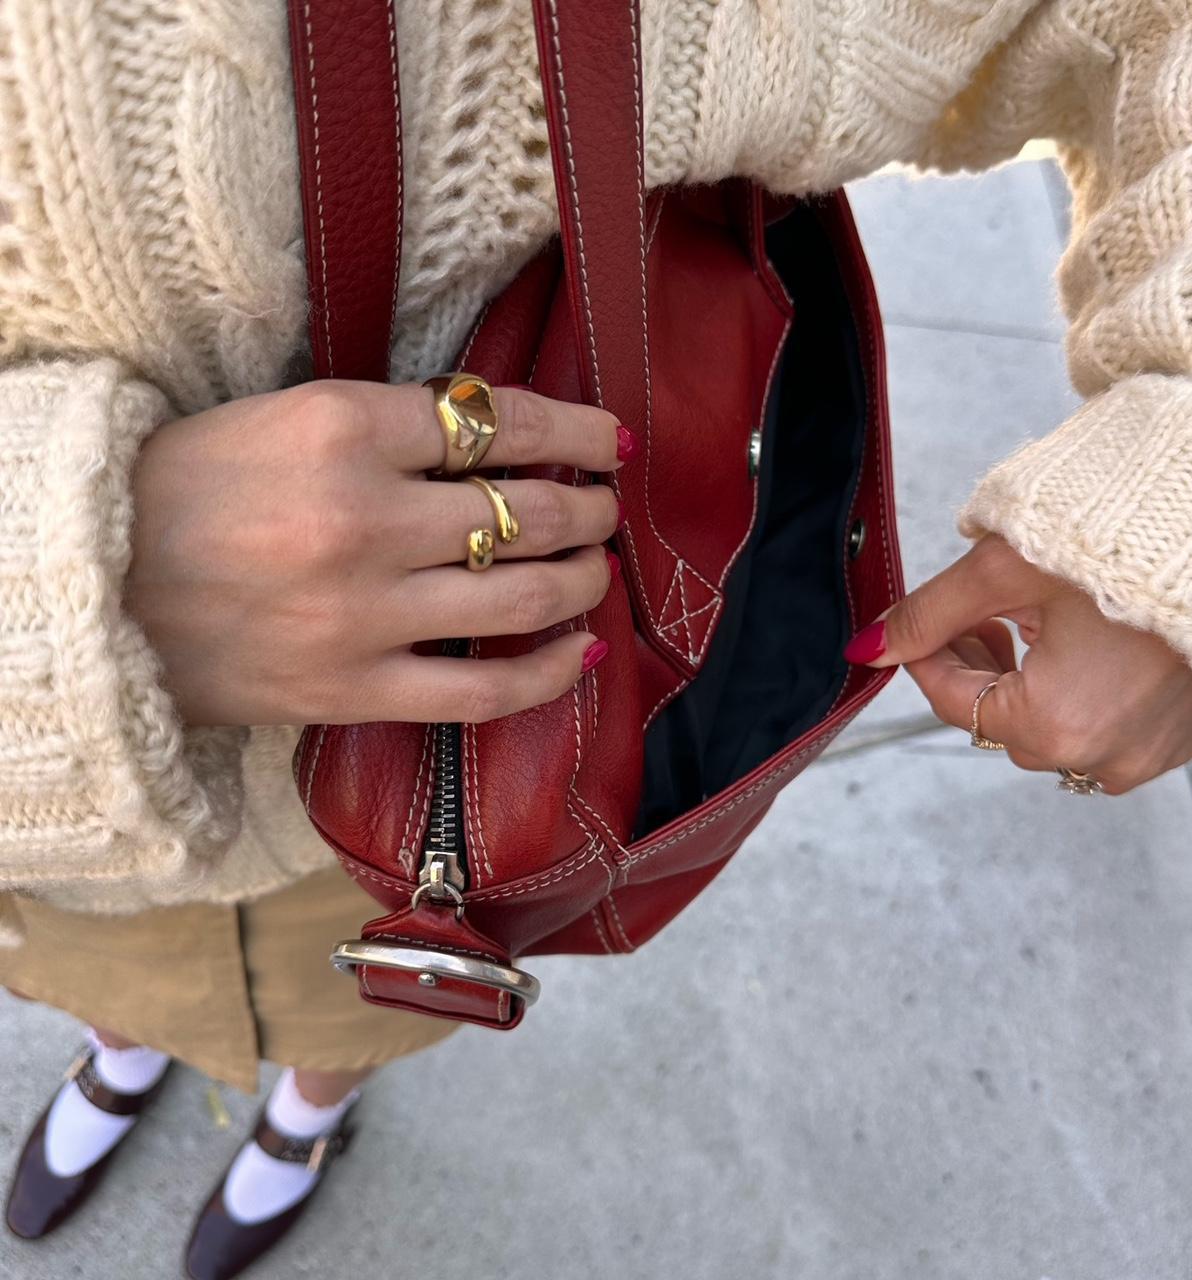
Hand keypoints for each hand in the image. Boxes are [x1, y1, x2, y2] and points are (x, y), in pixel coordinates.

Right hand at [124, 382, 626, 727]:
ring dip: (584, 579)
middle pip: (527, 510)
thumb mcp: (284, 419)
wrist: (92, 587)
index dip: (575, 432)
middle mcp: (363, 518)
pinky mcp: (354, 688)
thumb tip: (502, 442)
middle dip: (589, 509)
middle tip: (605, 508)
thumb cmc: (186, 490)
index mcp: (342, 427)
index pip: (499, 422)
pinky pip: (484, 690)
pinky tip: (585, 655)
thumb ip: (392, 428)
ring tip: (599, 568)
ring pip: (523, 596)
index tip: (611, 440)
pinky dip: (551, 674)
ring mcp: (363, 612)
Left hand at [845, 535, 1191, 792]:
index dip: (928, 655)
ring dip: (1031, 683)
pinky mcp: (1187, 737)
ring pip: (1055, 729)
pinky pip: (1112, 728)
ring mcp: (1152, 754)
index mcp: (1054, 725)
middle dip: (980, 669)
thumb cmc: (1128, 546)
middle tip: (981, 614)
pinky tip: (1091, 639)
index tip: (925, 622)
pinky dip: (1086, 692)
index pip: (951, 702)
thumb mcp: (1006, 570)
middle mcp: (1104, 758)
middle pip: (1002, 722)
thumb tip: (866, 649)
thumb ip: (928, 613)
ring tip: (1036, 619)